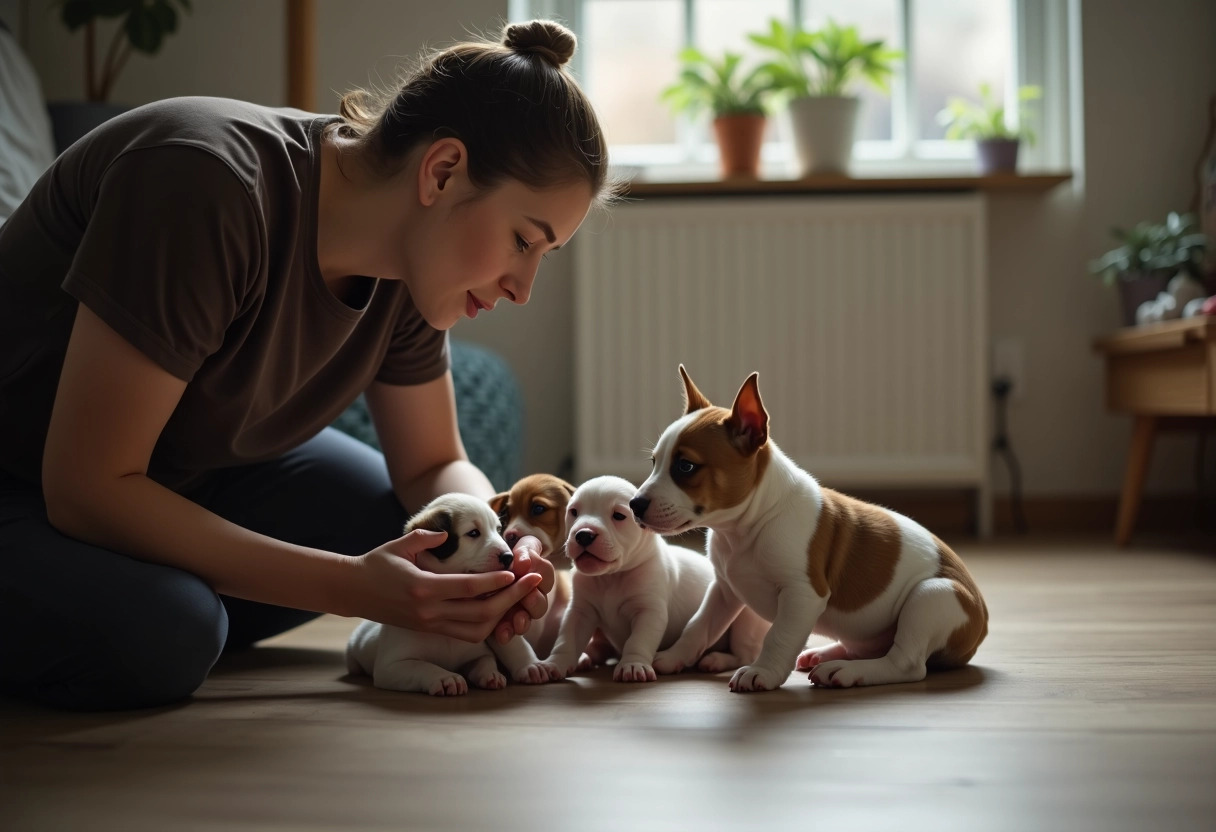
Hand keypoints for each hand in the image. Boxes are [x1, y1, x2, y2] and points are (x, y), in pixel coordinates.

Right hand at [349, 528, 543, 642]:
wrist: (353, 592)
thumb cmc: (376, 564)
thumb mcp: (399, 544)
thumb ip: (425, 538)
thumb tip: (446, 535)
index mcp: (423, 589)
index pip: (468, 588)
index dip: (496, 581)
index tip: (517, 572)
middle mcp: (429, 612)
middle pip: (480, 612)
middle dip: (511, 599)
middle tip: (532, 583)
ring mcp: (430, 624)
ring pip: (477, 629)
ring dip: (502, 615)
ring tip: (520, 596)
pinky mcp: (430, 630)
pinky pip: (466, 633)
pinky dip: (486, 624)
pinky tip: (499, 608)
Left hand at [491, 535, 555, 644]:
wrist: (490, 566)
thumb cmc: (508, 555)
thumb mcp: (517, 550)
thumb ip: (522, 554)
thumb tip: (524, 564)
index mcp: (539, 575)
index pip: (546, 575)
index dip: (540, 577)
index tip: (531, 576)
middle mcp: (533, 596)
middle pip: (540, 604)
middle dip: (535, 602)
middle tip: (527, 599)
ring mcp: (520, 611)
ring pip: (526, 620)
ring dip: (523, 622)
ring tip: (518, 622)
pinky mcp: (505, 621)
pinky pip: (509, 631)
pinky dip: (506, 633)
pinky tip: (502, 635)